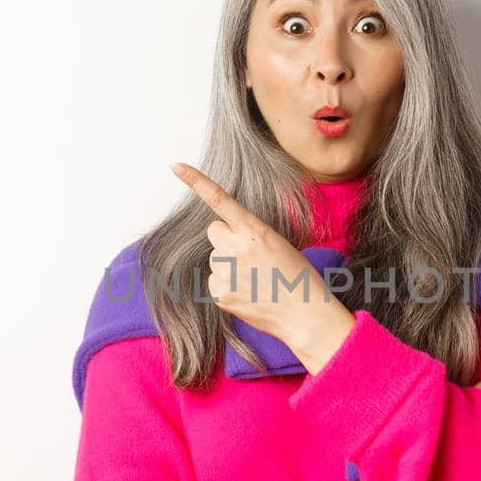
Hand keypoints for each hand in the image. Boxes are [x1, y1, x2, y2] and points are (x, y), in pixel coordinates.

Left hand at [171, 162, 349, 359]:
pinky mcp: (220, 294)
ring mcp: (225, 272)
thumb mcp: (279, 244)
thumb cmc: (298, 278)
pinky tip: (248, 294)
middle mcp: (236, 248)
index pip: (220, 200)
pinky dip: (227, 287)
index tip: (176, 166)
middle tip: (250, 256)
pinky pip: (214, 281)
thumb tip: (227, 240)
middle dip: (226, 239)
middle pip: (214, 231)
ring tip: (256, 280)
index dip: (196, 181)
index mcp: (255, 230)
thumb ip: (250, 235)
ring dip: (229, 266)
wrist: (304, 314)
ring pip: (215, 259)